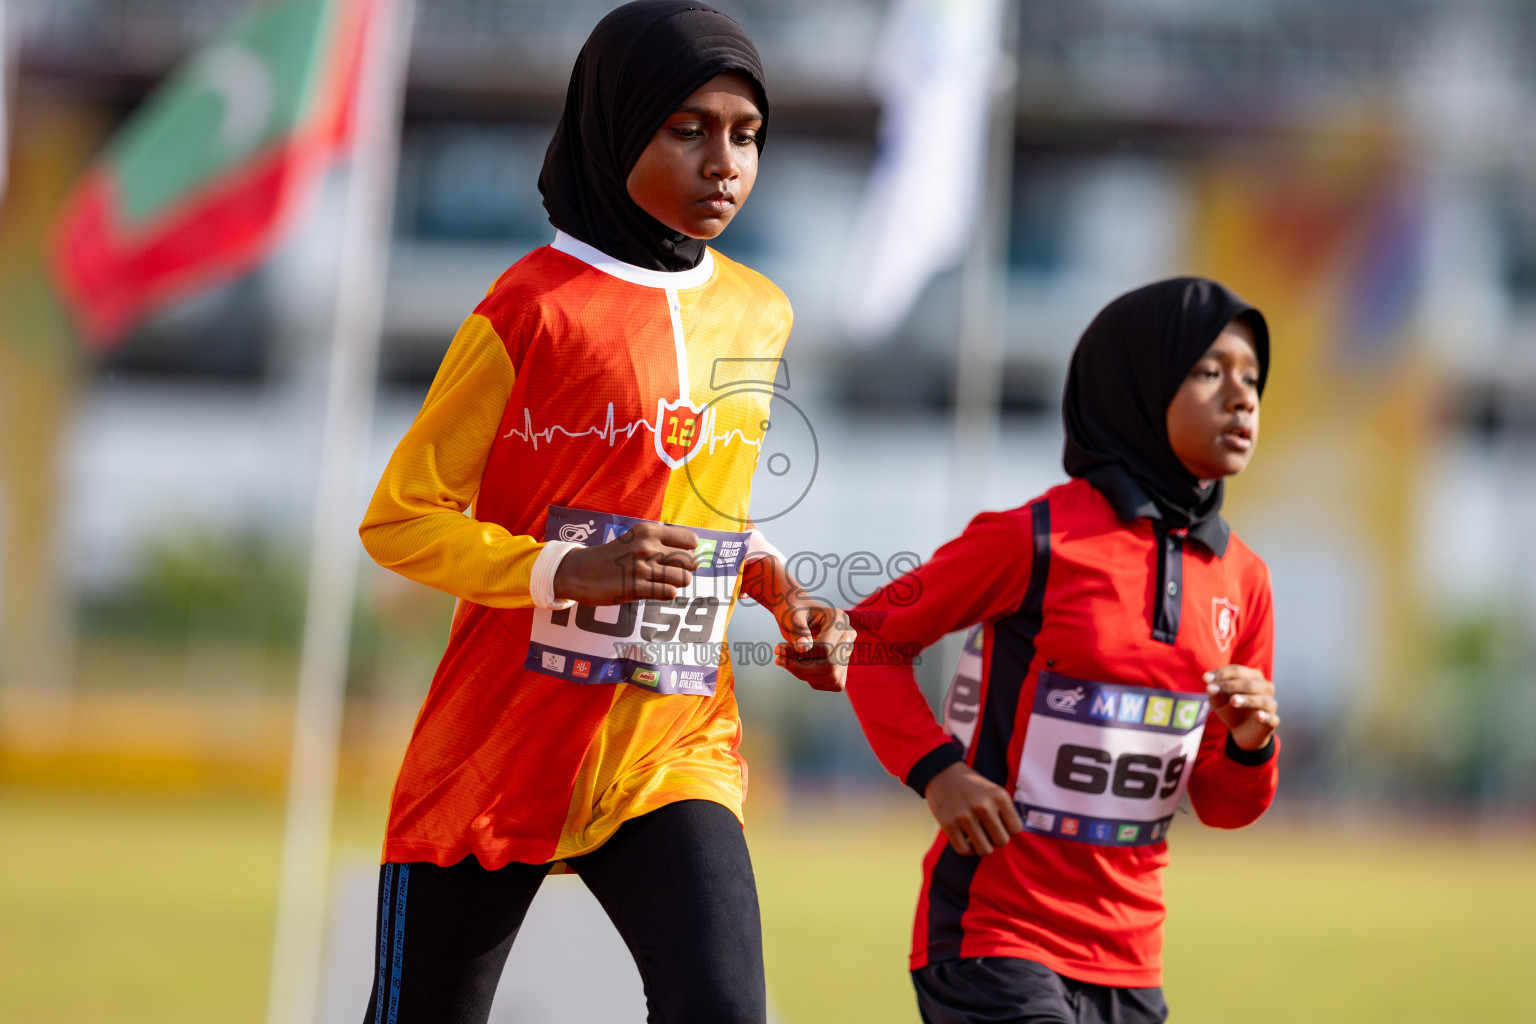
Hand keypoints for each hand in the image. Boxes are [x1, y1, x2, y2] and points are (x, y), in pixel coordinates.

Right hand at [552, 522, 699, 605]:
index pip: (691, 540)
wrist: (579, 571)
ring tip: (660, 582)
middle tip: (668, 572)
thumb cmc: (614, 556)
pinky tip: (652, 590)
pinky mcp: (635, 587)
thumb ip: (662, 542)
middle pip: (690, 561)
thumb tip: (696, 557)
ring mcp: (641, 567)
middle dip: (684, 570)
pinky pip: (669, 593)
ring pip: (684, 579)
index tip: (676, 557)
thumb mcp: (636, 538)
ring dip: (675, 583)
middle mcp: (647, 546)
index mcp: (649, 531)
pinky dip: (665, 594)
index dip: (687, 551)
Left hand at [771, 600, 856, 692]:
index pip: (826, 647)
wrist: (796, 615)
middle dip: (801, 667)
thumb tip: (803, 648)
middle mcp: (848, 636)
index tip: (777, 650)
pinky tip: (798, 665)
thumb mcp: (790, 616)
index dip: (801, 654)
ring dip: (804, 674)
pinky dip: (810, 678)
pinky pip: (830, 683)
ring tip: (786, 661)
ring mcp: (847, 652)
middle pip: (831, 665)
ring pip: (832, 677)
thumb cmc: (792, 611)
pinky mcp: (842, 667)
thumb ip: (797, 629)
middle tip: (779, 659)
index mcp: (839, 619)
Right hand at [923, 762, 1022, 856]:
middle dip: (995, 839)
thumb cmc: (973, 787)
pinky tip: (966, 839)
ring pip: (985, 849)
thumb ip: (1004, 812)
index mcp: (999, 796)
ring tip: (977, 837)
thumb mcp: (994, 791)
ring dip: (982, 846)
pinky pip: (964, 850)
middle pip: (1002, 841)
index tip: (999, 823)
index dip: (1008, 829)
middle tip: (987, 831)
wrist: (942, 773)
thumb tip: (1009, 838)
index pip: (1016, 828)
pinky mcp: (949, 824)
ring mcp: (965, 816)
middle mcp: (984, 806)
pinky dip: (967, 849)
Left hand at [1204, 665, 1278, 750]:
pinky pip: (1271, 718)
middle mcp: (1264, 687)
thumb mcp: (1218, 700)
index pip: (1237, 671)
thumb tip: (1209, 684)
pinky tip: (1258, 716)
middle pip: (1249, 683)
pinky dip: (1265, 716)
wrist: (1241, 731)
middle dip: (1230, 686)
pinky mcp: (1273, 721)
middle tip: (1212, 690)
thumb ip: (1215, 692)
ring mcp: (1270, 704)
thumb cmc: (1231, 709)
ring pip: (1261, 700)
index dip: (1221, 674)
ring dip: (1247, 699)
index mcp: (1252, 676)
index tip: (1205, 679)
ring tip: (1233, 701)